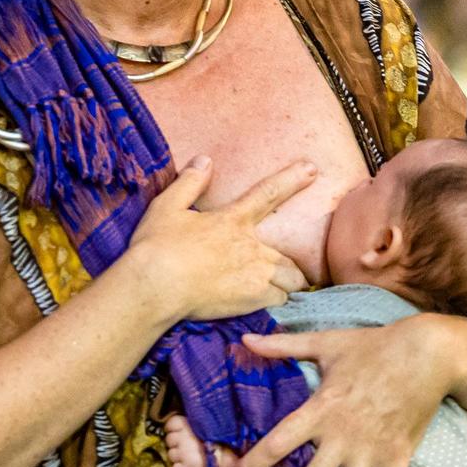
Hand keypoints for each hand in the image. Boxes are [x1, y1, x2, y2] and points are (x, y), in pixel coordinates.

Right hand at [123, 157, 312, 323]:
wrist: (154, 286)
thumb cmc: (157, 247)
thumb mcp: (167, 206)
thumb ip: (190, 183)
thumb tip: (205, 160)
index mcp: (233, 220)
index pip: (268, 193)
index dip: (292, 180)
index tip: (312, 170)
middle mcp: (251, 246)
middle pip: (288, 255)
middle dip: (289, 263)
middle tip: (280, 271)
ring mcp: (255, 274)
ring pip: (292, 279)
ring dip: (287, 283)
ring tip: (278, 289)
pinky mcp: (252, 299)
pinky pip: (280, 301)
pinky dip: (277, 302)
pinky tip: (268, 306)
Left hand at [232, 315, 456, 466]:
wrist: (427, 352)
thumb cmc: (372, 346)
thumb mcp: (325, 342)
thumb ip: (282, 346)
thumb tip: (244, 337)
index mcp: (320, 410)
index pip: (278, 442)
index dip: (254, 460)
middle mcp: (342, 438)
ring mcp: (371, 453)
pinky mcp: (398, 459)